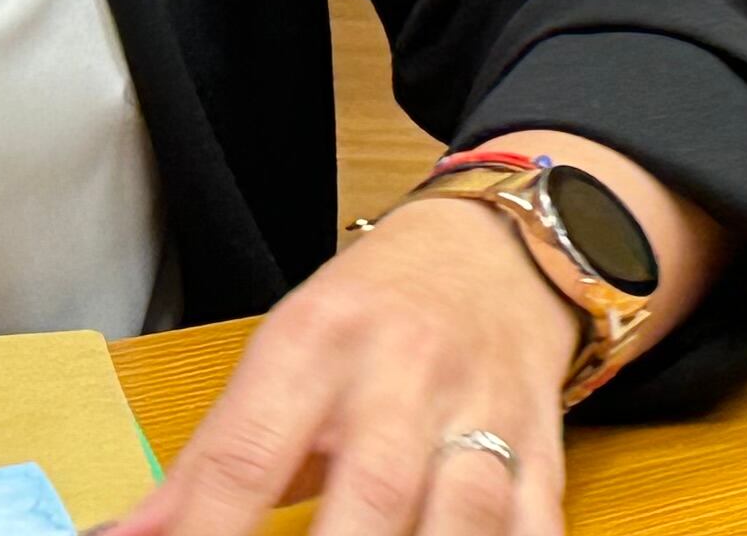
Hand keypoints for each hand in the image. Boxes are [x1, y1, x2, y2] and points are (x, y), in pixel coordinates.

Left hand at [109, 130, 717, 535]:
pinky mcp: (542, 438)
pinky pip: (538, 514)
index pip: (246, 456)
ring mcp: (483, 407)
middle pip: (372, 490)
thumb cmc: (377, 307)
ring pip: (468, 508)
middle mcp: (404, 373)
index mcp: (319, 342)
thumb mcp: (283, 354)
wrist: (503, 240)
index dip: (203, 535)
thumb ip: (209, 461)